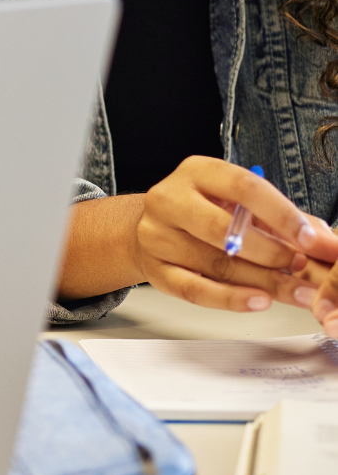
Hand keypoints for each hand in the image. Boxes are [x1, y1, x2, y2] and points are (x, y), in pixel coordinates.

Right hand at [122, 157, 337, 311]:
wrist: (153, 228)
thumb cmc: (205, 212)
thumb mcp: (240, 202)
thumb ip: (283, 220)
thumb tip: (327, 242)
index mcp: (196, 172)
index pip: (244, 188)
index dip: (282, 215)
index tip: (312, 240)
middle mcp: (170, 199)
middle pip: (225, 229)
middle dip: (273, 253)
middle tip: (304, 268)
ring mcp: (157, 235)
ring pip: (216, 263)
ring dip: (264, 282)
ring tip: (297, 292)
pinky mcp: (154, 269)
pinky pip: (195, 290)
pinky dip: (231, 300)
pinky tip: (259, 301)